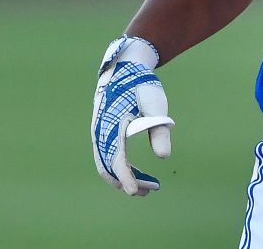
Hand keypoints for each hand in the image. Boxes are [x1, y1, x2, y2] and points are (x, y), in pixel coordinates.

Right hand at [90, 36, 175, 195]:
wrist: (123, 70)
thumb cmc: (141, 85)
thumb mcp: (155, 103)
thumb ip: (159, 129)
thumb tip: (164, 157)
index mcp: (112, 124)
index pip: (116, 158)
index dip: (125, 177)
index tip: (135, 191)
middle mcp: (100, 133)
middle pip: (109, 167)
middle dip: (128, 182)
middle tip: (152, 190)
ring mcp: (98, 135)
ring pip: (106, 166)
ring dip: (124, 179)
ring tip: (148, 188)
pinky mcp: (101, 135)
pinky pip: (107, 158)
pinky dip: (121, 170)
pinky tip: (139, 175)